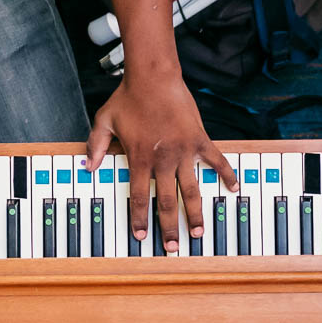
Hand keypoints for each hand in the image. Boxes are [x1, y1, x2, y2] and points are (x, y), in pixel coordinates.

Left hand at [85, 74, 237, 251]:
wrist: (154, 76)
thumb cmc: (128, 98)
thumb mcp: (104, 122)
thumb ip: (95, 147)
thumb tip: (88, 167)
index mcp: (139, 159)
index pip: (138, 197)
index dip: (139, 218)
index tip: (142, 236)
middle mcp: (162, 159)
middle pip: (167, 201)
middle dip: (168, 226)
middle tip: (171, 246)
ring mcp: (183, 150)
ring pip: (191, 189)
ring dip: (196, 212)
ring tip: (199, 231)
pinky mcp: (200, 139)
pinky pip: (216, 161)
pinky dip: (226, 174)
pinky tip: (233, 189)